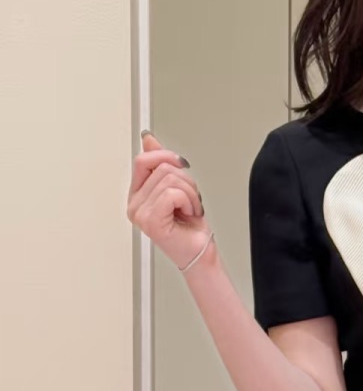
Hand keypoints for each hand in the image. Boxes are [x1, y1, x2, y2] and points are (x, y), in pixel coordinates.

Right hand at [126, 130, 209, 270]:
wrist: (199, 252)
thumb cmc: (190, 226)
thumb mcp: (178, 187)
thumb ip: (161, 163)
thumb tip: (148, 139)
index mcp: (137, 194)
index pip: (143, 160)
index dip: (165, 156)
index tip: (182, 165)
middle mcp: (134, 204)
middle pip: (160, 168)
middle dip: (186, 180)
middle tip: (190, 199)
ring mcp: (140, 213)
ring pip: (170, 179)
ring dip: (190, 193)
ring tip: (190, 208)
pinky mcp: (150, 221)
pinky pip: (172, 194)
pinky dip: (189, 201)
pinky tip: (188, 213)